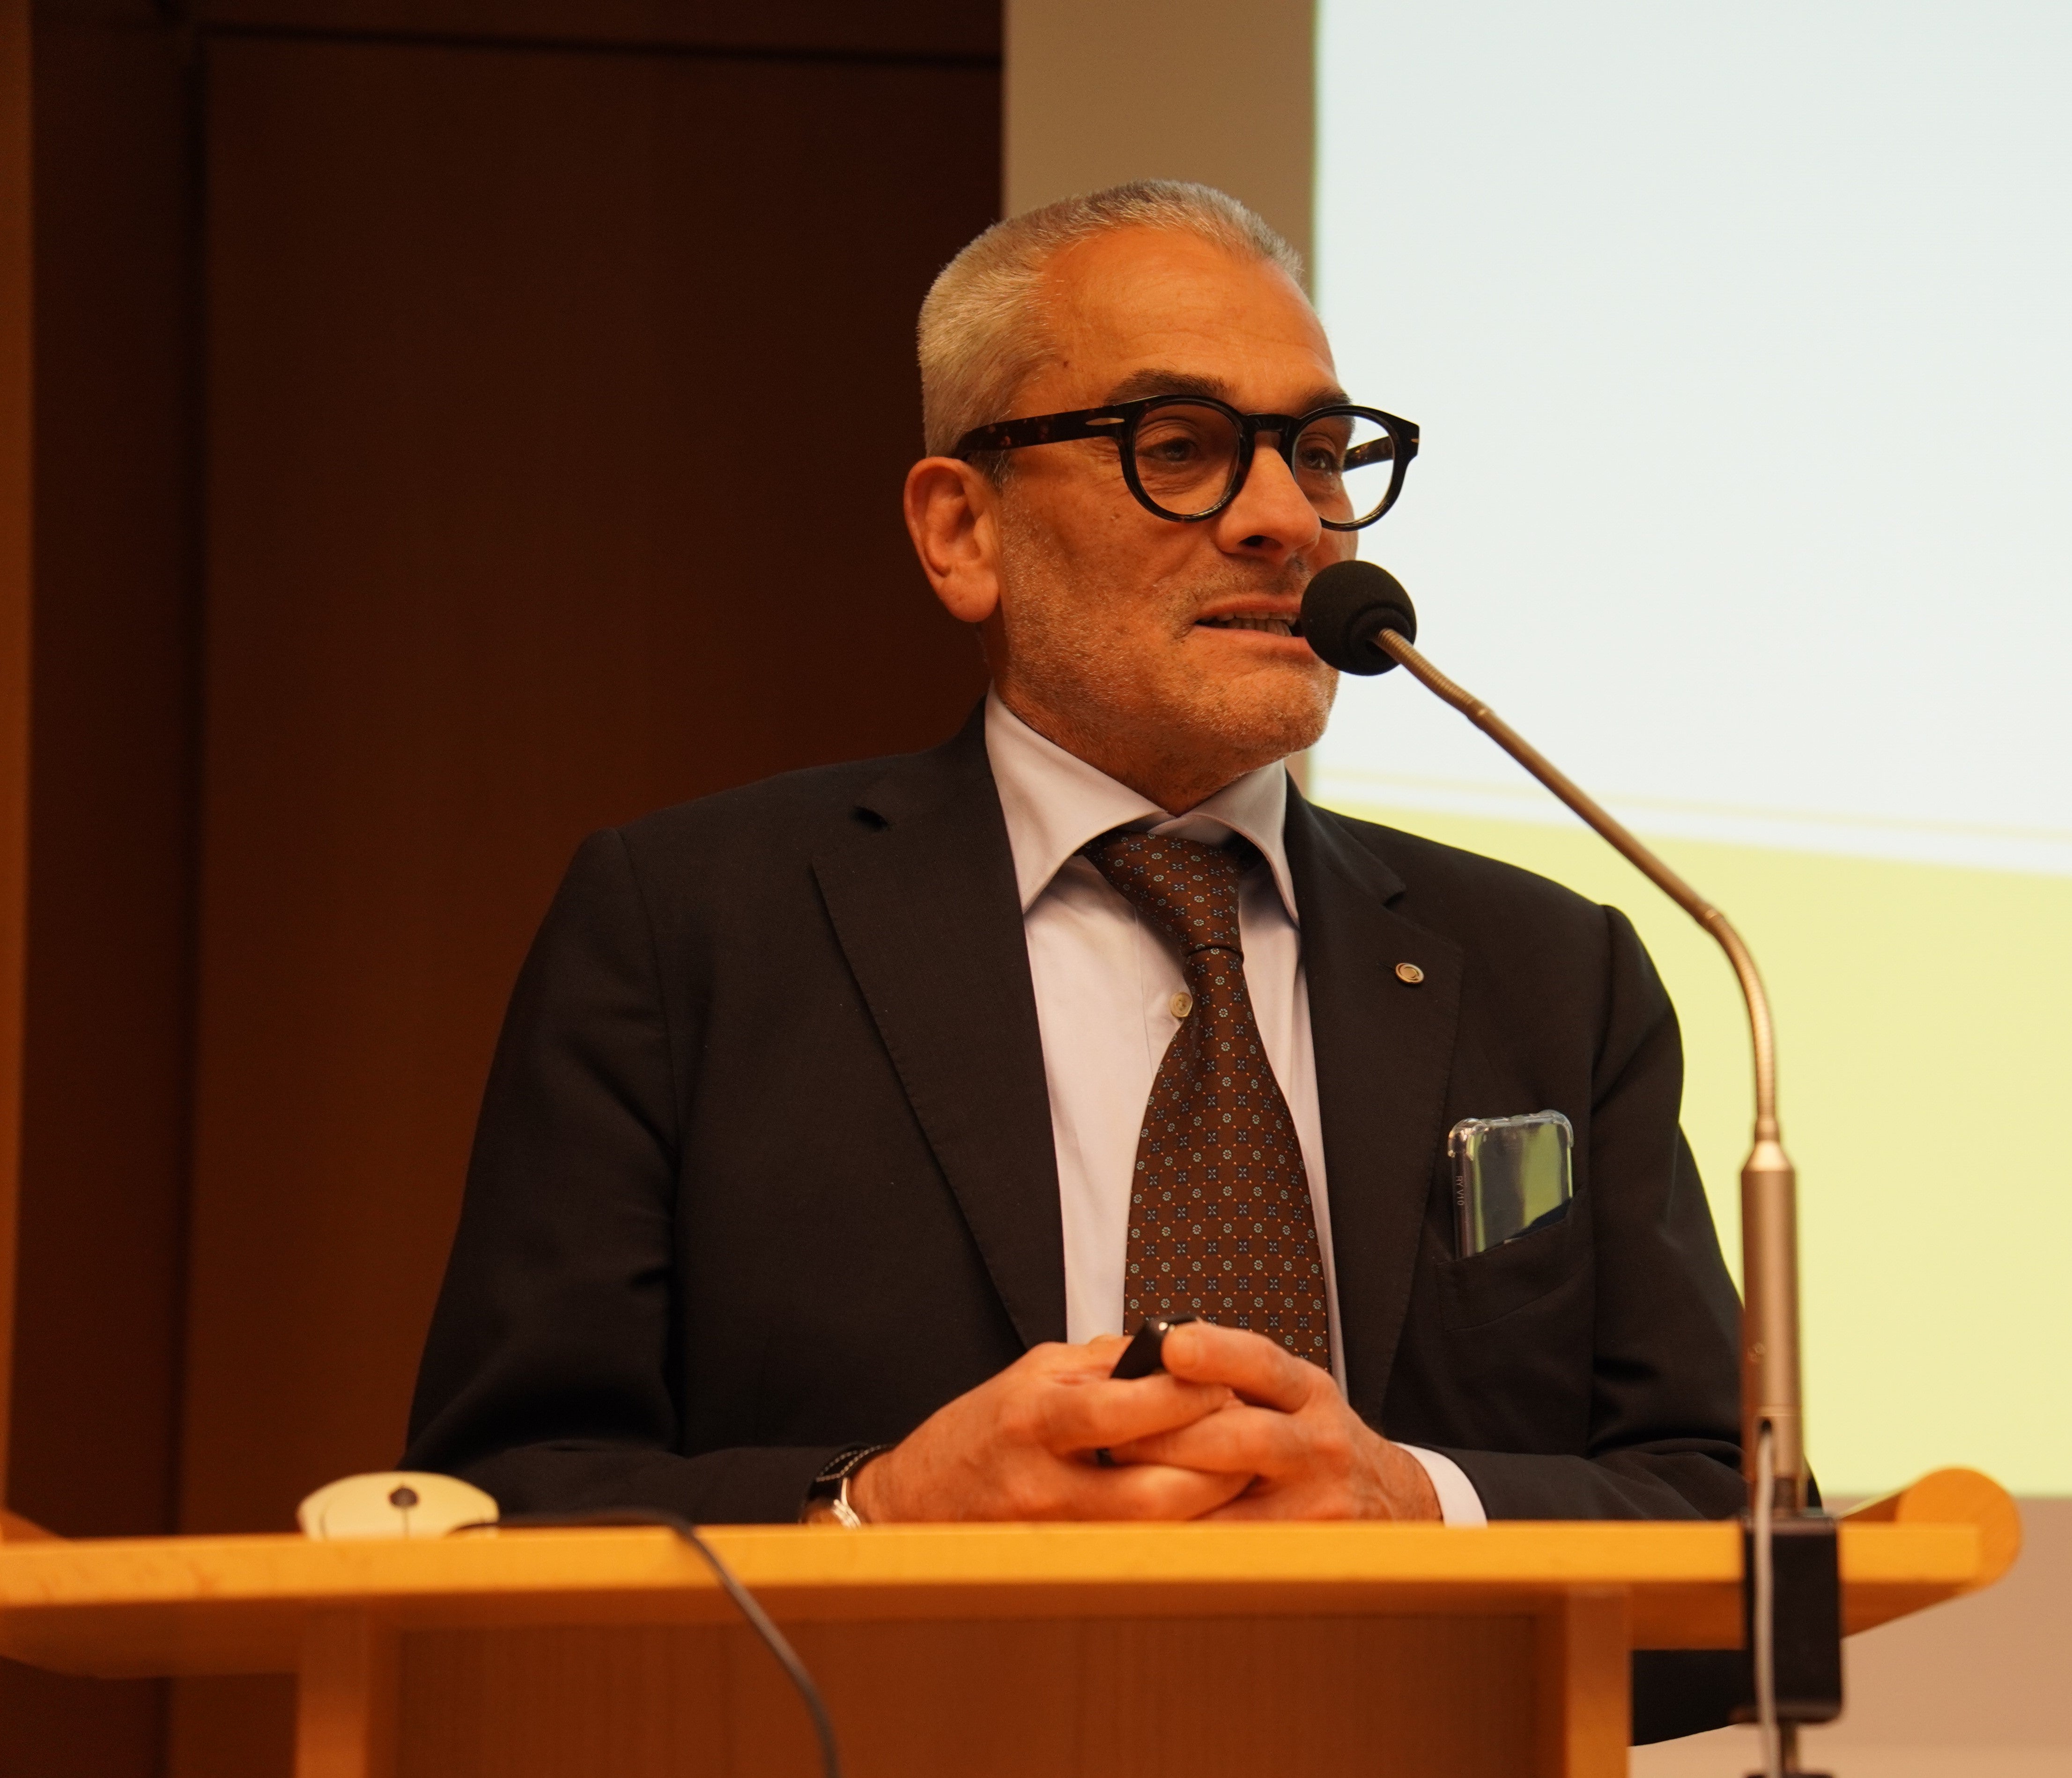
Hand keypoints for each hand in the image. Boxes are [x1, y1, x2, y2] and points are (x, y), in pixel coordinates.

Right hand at [847, 1337, 1253, 1522]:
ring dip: (1207, 1505)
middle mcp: (1043, 1476)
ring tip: (1240, 1477)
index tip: (1225, 1386)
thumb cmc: (983, 1426)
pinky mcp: (1060, 1561)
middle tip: (1253, 1441)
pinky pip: (1135, 1549)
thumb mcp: (1036, 1371)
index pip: (1128, 1407)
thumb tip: (1176, 1354)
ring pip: (1152, 1529)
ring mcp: (1052, 1529)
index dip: (1188, 1398)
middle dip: (1215, 1465)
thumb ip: (1105, 1362)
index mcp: (1036, 1411)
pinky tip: (1204, 1512)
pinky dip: (1177, 1531)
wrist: (915, 1499)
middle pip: (1152, 1485)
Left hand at [1106, 1320, 1441, 1520]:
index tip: (1169, 1345)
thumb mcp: (1288, 1394)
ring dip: (1173, 1497)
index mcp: (1307, 1391)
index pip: (1262, 1362)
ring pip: (1238, 1501)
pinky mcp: (1310, 1550)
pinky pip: (1239, 1550)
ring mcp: (1318, 1501)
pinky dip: (1193, 1543)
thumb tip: (1143, 1362)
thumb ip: (1231, 1378)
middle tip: (1113, 1440)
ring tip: (1119, 1492)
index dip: (1216, 1352)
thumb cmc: (1314, 1439)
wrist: (1392, 1500)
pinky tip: (1153, 1537)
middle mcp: (1319, 1442)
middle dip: (1172, 1439)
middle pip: (1243, 1437)